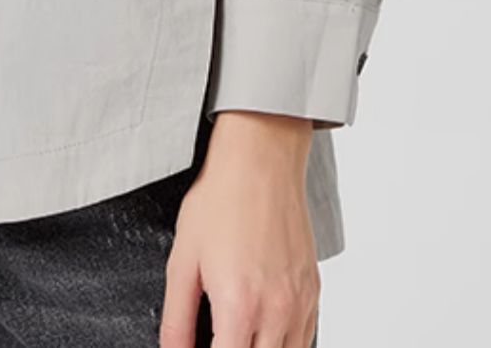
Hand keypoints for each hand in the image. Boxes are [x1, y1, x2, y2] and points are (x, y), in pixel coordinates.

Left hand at [159, 112, 319, 347]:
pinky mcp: (313, 291)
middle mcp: (276, 310)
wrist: (260, 160)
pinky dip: (285, 345)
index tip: (202, 347)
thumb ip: (176, 319)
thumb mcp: (182, 260)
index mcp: (239, 306)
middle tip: (220, 336)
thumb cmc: (221, 201)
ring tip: (239, 334)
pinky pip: (305, 340)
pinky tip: (263, 331)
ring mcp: (300, 302)